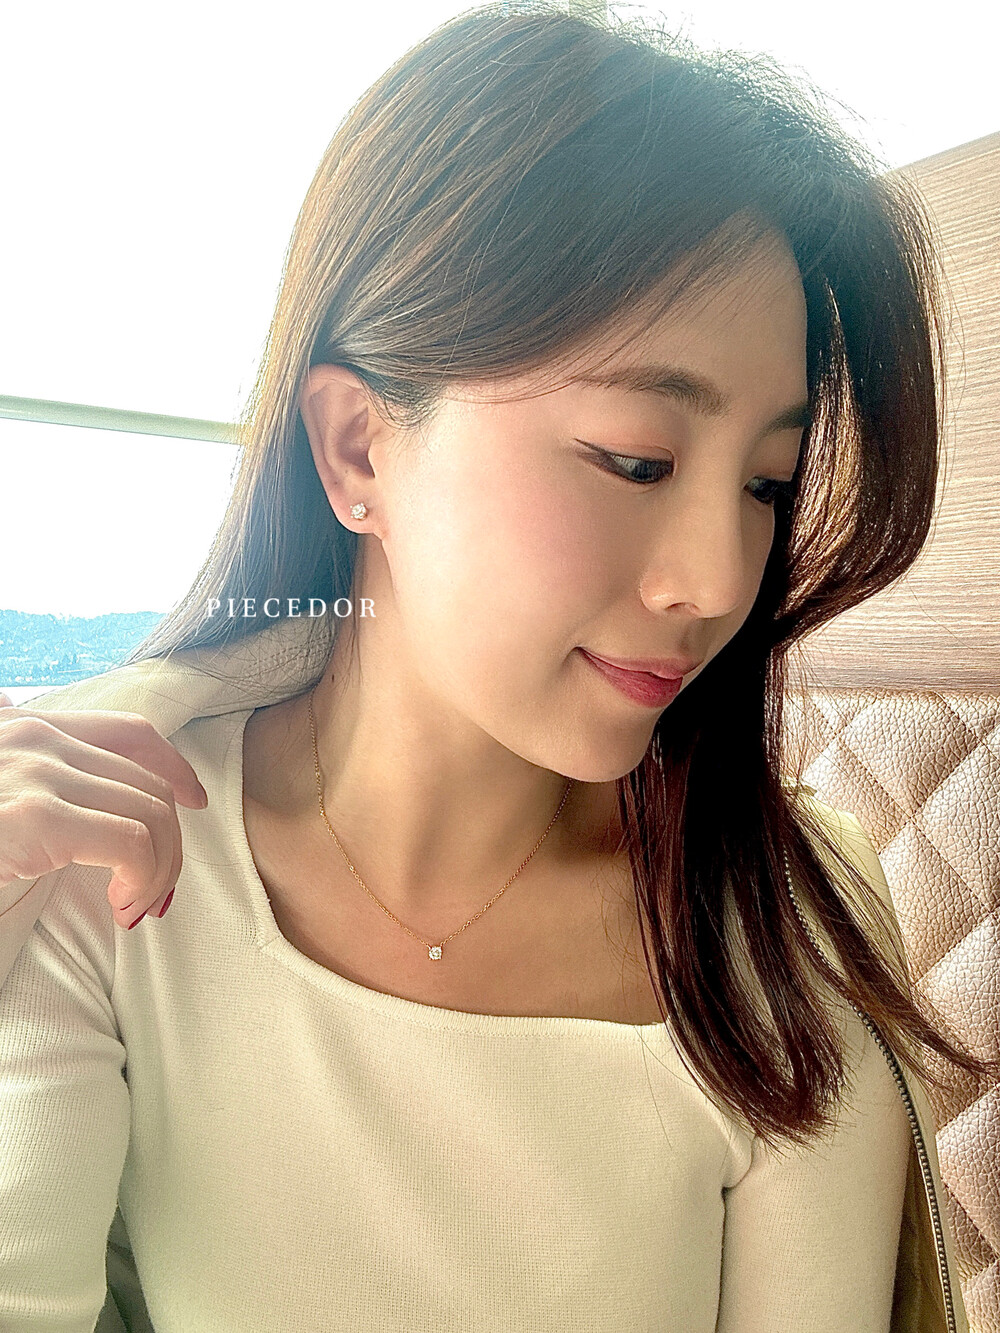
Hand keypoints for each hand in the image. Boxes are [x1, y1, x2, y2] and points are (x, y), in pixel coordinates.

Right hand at [0, 691, 207, 927]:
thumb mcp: (8, 802)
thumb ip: (44, 786)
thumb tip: (104, 806)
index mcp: (26, 727)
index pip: (129, 731)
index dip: (174, 767)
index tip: (195, 802)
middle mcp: (34, 737)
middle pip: (149, 780)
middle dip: (169, 840)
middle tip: (151, 890)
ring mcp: (35, 771)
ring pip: (152, 812)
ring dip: (158, 868)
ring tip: (133, 905)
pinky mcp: (36, 817)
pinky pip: (132, 843)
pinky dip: (143, 879)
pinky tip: (121, 906)